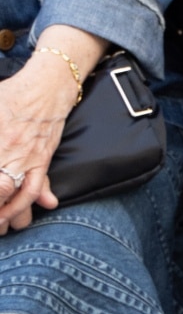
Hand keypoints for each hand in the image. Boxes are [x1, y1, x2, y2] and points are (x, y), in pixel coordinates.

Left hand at [0, 52, 81, 234]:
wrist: (48, 85)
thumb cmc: (12, 94)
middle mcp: (9, 152)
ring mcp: (27, 158)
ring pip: (17, 197)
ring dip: (8, 216)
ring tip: (1, 228)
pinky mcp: (42, 158)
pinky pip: (36, 187)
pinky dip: (30, 204)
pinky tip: (25, 214)